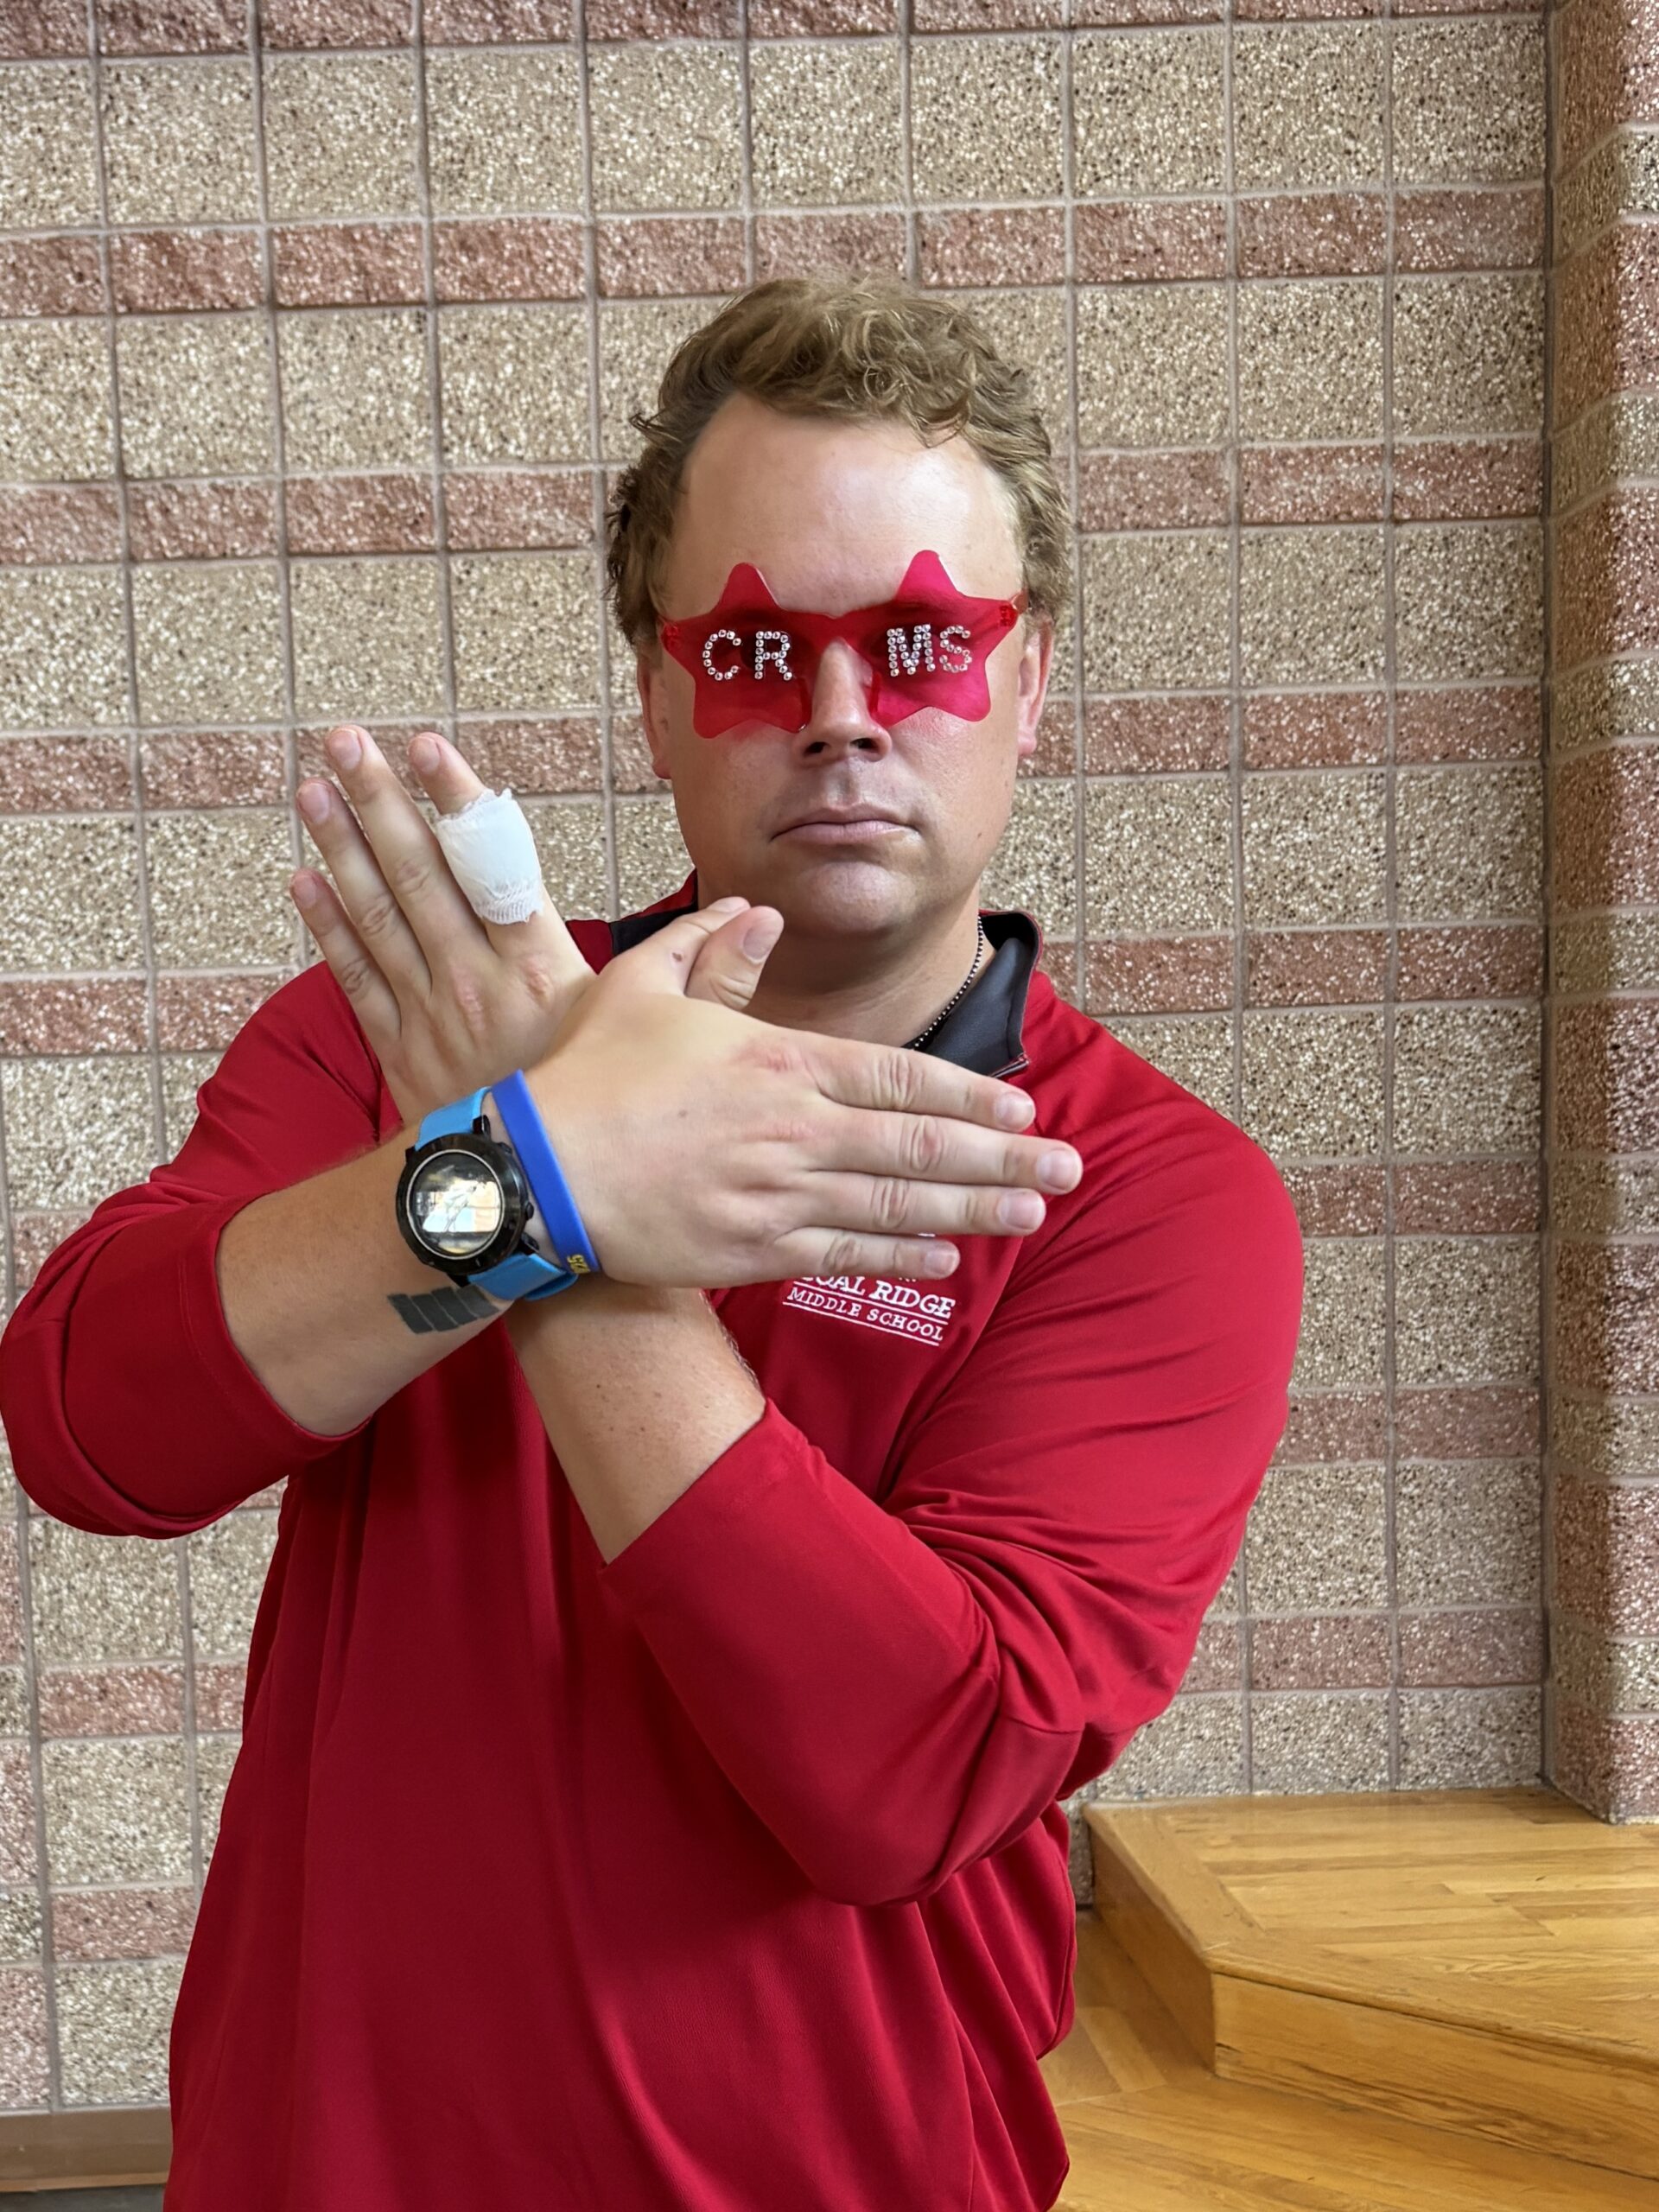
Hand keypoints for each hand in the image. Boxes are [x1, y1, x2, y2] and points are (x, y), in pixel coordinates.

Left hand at [289, 724, 772, 1128]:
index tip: (428, 747)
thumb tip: (757, 916)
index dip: (459, 803)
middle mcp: (477, 984)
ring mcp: (430, 1016)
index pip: (492, 867)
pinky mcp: (399, 1053)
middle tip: (345, 739)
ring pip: (377, 916)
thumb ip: (710, 971)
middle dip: (379, 802)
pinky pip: (354, 980)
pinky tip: (304, 879)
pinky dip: (326, 929)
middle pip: (420, 876)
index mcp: (541, 969)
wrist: (540, 1204)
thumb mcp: (663, 1040)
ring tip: (314, 787)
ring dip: (342, 846)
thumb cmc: (610, 1120)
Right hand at [523, 912, 1082, 1286]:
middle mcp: (795, 1130)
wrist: (529, 1173)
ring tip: (1031, 1212)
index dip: (970, 1095)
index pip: (900, 1077)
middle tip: (1068, 1168)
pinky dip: (901, 1255)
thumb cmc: (584, 1077)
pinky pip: (845, 1255)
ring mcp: (778, 1196)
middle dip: (1004, 1157)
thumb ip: (711, 944)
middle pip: (921, 1146)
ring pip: (897, 1206)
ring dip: (973, 1209)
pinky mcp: (752, 1251)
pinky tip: (947, 1258)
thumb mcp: (642, 986)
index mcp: (779, 1061)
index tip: (1022, 1105)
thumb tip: (759, 908)